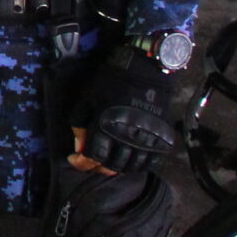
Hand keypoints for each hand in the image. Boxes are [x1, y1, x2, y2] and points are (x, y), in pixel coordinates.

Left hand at [72, 43, 181, 174]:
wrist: (146, 68)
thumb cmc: (113, 80)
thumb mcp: (88, 97)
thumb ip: (80, 123)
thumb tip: (79, 147)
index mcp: (106, 125)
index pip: (93, 156)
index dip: (81, 163)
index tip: (74, 160)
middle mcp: (127, 136)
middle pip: (111, 166)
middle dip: (97, 167)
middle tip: (92, 161)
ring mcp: (147, 139)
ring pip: (131, 166)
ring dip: (117, 167)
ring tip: (109, 160)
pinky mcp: (161, 138)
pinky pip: (150, 162)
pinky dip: (138, 165)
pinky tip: (129, 159)